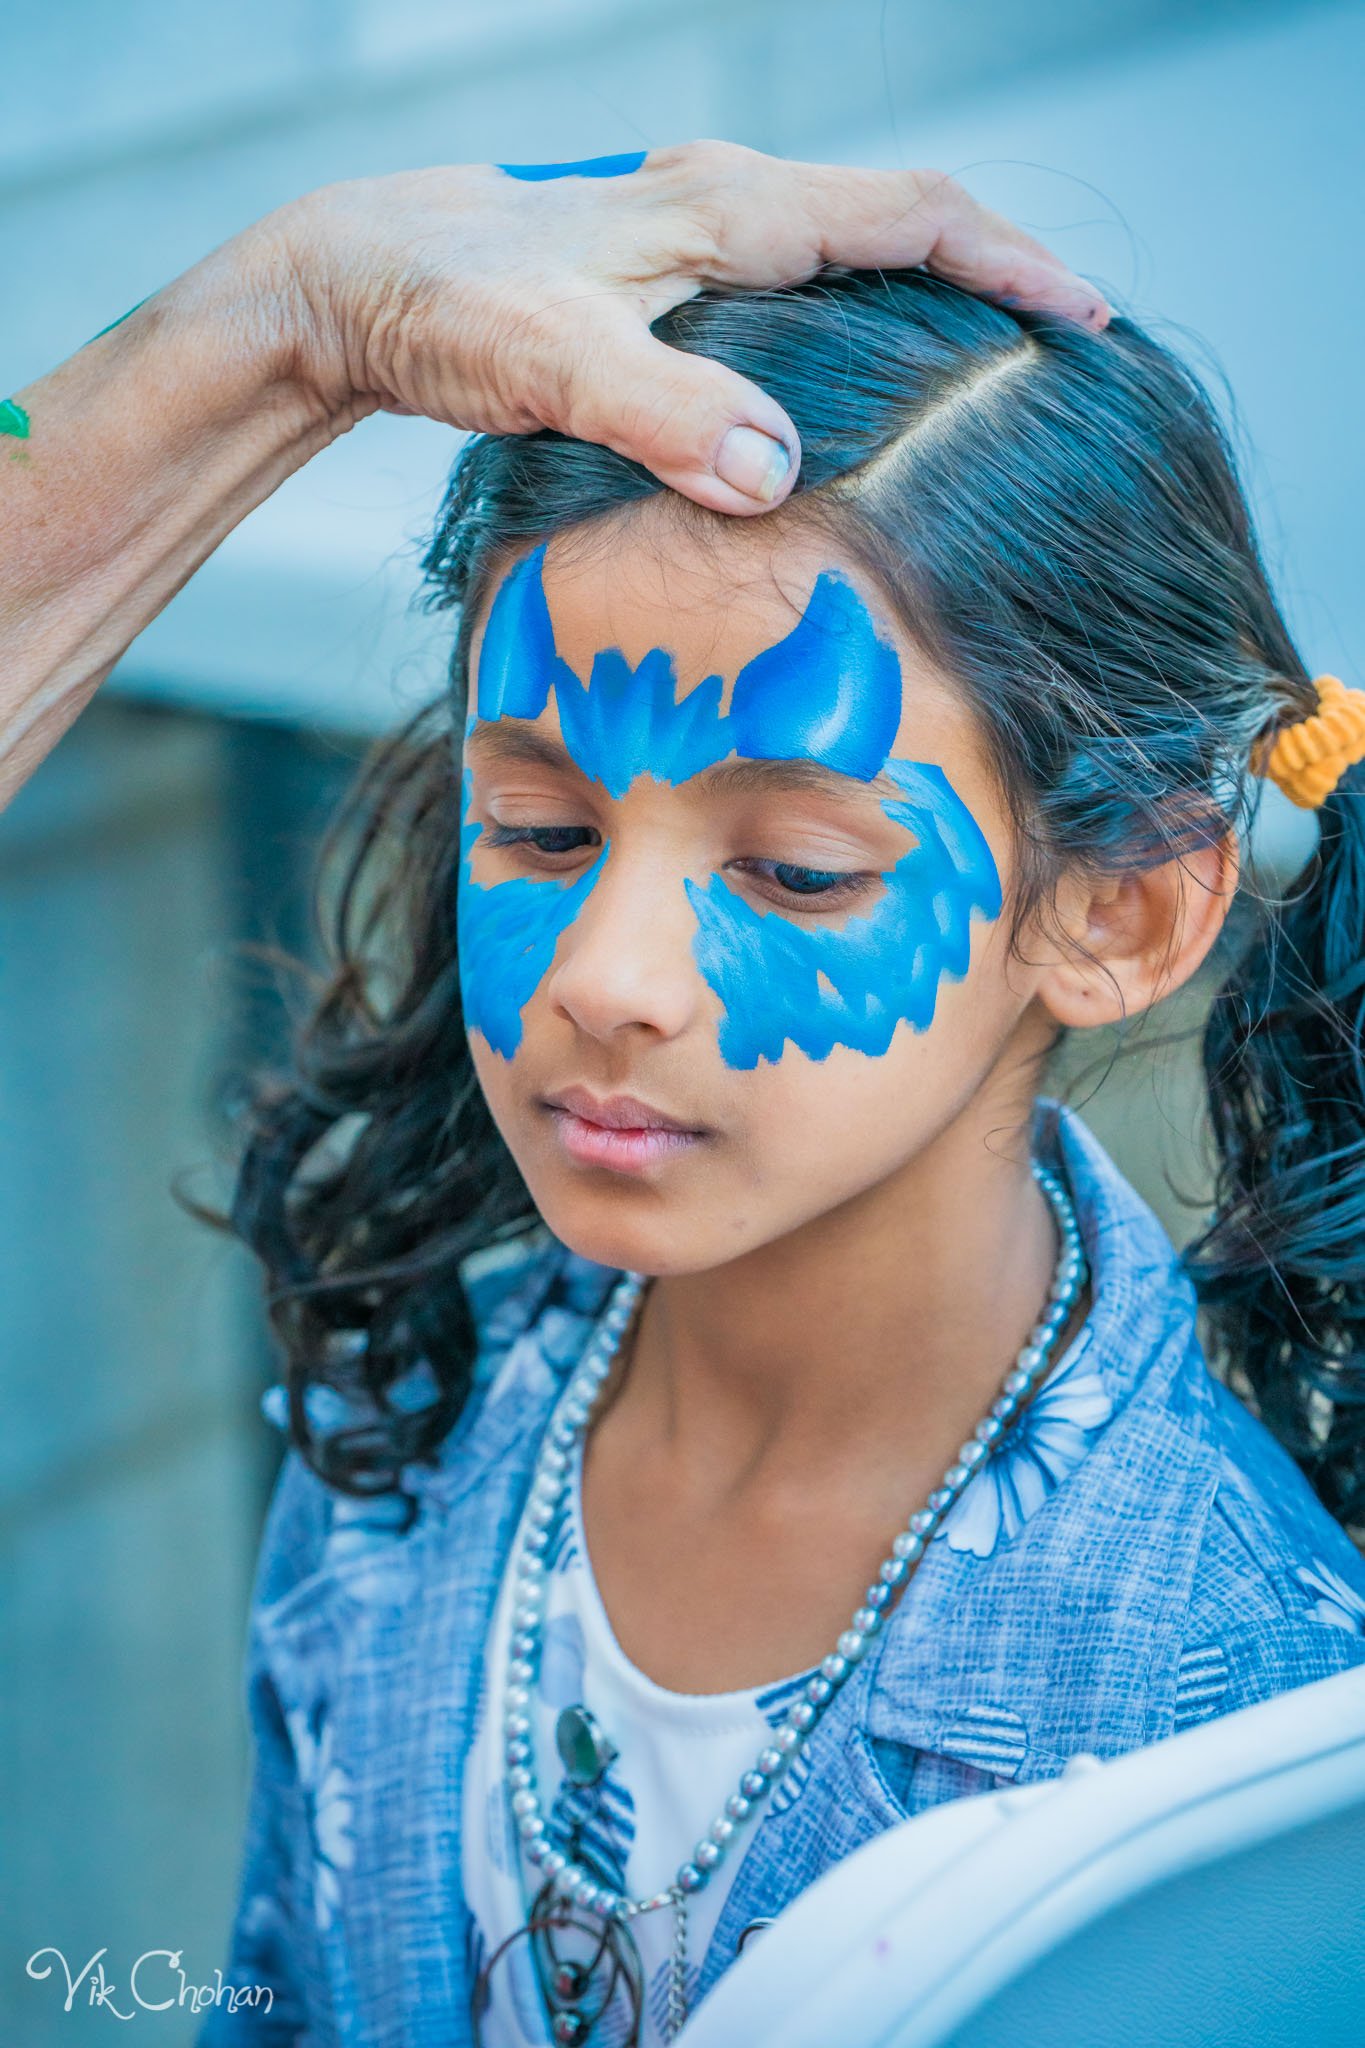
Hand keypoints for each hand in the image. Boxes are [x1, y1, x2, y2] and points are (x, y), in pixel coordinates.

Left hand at [269, 144, 1110, 517]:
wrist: (347, 281)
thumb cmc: (441, 302)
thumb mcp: (553, 361)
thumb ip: (665, 414)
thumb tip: (780, 472)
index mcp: (727, 211)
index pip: (912, 215)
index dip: (1009, 264)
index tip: (1087, 320)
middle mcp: (721, 209)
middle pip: (899, 225)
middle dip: (991, 279)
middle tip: (1061, 358)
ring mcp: (690, 243)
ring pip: (845, 260)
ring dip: (923, 307)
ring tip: (982, 382)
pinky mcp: (657, 285)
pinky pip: (792, 297)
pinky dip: (848, 339)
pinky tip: (847, 403)